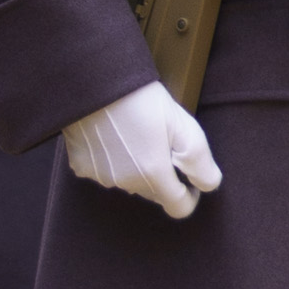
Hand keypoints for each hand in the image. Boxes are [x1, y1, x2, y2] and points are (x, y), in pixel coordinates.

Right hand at [60, 81, 221, 217]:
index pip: (179, 208)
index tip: (188, 178)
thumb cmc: (142, 98)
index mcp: (153, 175)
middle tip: (162, 143)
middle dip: (162, 177)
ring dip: (136, 168)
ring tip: (136, 134)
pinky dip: (111, 160)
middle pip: (153, 194)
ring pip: (128, 182)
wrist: (96, 79)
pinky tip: (112, 135)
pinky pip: (103, 171)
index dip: (190, 196)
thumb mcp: (184, 126)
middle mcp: (126, 183)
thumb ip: (201, 163)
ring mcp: (101, 175)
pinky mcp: (81, 165)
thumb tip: (207, 185)